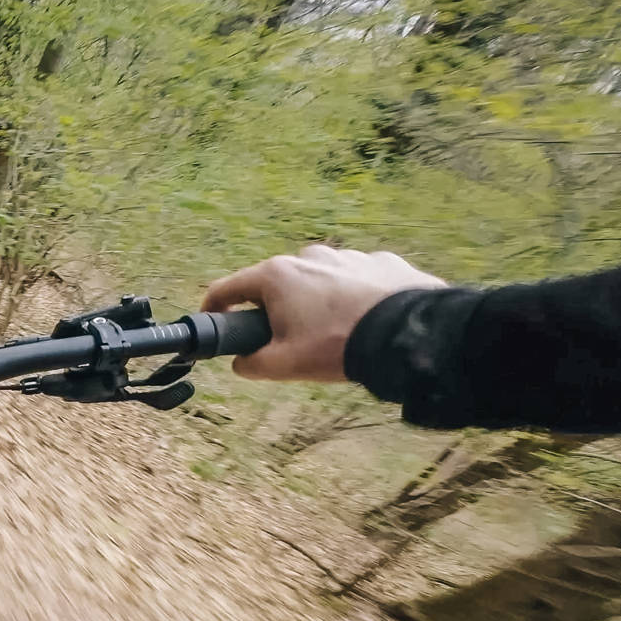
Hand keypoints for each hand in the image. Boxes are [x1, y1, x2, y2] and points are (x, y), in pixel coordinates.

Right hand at [201, 245, 445, 380]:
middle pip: (276, 284)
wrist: (408, 335)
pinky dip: (353, 296)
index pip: (228, 287)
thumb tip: (241, 363)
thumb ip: (252, 364)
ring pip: (318, 280)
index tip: (212, 319)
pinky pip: (356, 279)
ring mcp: (346, 255)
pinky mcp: (380, 260)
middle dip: (275, 309)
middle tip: (286, 340)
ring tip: (333, 332)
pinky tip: (363, 320)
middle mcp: (308, 257)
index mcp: (276, 277)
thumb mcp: (285, 365)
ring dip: (316, 301)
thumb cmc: (338, 346)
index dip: (214, 306)